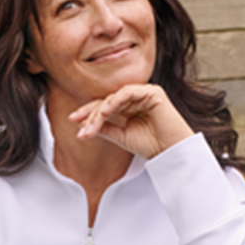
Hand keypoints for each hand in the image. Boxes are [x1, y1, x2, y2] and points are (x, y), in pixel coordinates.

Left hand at [68, 84, 193, 158]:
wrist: (172, 153)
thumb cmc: (151, 145)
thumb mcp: (121, 136)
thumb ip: (105, 128)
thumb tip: (83, 125)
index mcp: (129, 106)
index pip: (104, 105)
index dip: (88, 113)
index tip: (72, 121)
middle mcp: (136, 97)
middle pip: (106, 100)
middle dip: (91, 115)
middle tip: (81, 129)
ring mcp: (144, 93)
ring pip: (114, 97)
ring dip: (100, 111)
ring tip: (91, 125)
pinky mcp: (152, 92)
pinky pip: (128, 92)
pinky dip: (115, 100)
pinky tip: (105, 112)